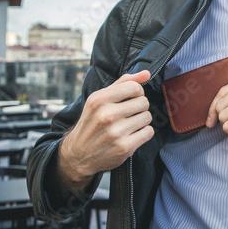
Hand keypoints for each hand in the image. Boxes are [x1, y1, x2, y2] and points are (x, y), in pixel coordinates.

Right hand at [58, 70, 153, 187]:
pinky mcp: (124, 147)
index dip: (137, 93)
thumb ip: (123, 83)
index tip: (130, 99)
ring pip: (148, 117)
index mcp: (99, 99)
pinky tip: (132, 135)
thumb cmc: (92, 122)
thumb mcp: (100, 99)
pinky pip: (149, 132)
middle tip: (128, 114)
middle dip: (139, 107)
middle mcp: (107, 115)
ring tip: (129, 124)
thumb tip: (147, 74)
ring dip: (142, 120)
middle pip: (143, 102)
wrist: (79, 154)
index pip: (134, 87)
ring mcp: (116, 132)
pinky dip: (143, 133)